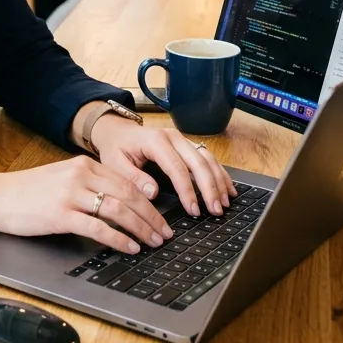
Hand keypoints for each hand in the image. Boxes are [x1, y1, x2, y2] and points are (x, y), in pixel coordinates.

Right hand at [0, 155, 173, 254]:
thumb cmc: (27, 192)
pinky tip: (130, 247)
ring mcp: (71, 194)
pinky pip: (99, 228)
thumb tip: (118, 204)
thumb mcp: (62, 179)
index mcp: (84, 165)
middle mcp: (80, 175)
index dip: (149, 201)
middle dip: (152, 216)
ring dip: (141, 228)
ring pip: (118, 210)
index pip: (127, 182)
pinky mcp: (61, 214)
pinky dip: (119, 239)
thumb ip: (88, 185)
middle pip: (129, 195)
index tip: (162, 217)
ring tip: (154, 242)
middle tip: (166, 233)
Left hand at [89, 115, 235, 218]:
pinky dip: (219, 173)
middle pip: (198, 162)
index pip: (177, 168)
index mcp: (155, 141)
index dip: (188, 191)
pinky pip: (207, 157)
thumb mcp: (115, 164)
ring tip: (225, 202)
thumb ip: (133, 178)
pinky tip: (228, 188)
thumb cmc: (116, 148)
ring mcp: (182, 139)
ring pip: (207, 158)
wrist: (116, 131)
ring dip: (218, 180)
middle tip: (216, 210)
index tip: (194, 210)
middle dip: (210, 188)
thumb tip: (152, 193)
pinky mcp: (187, 145)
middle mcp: (173, 137)